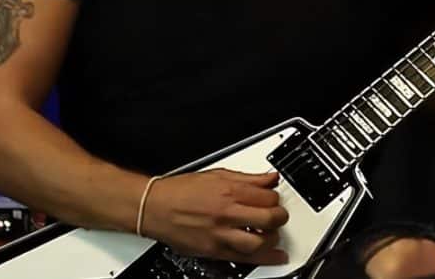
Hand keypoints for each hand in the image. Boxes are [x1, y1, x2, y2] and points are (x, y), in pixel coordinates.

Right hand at [140, 169, 289, 264]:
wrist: (154, 207)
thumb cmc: (180, 191)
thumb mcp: (217, 174)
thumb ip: (247, 178)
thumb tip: (269, 178)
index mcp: (229, 191)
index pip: (268, 196)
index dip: (275, 198)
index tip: (274, 199)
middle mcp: (227, 213)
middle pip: (268, 218)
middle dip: (279, 217)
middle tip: (279, 216)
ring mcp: (220, 234)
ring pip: (260, 241)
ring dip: (272, 238)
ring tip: (272, 234)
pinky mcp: (214, 251)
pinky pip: (244, 258)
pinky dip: (264, 258)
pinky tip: (275, 257)